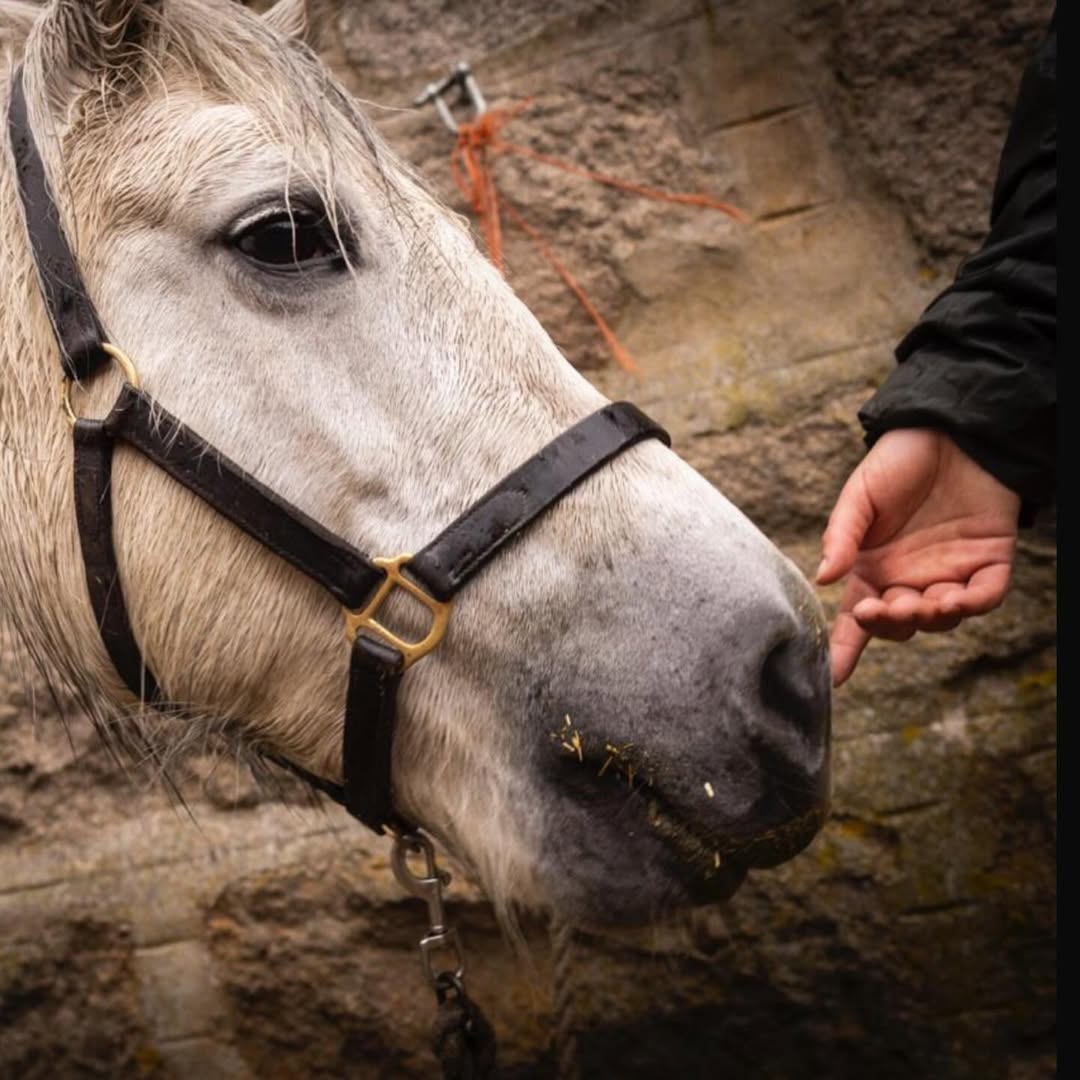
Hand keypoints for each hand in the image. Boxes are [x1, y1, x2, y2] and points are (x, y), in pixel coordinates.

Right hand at [817, 428, 1020, 686]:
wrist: (950, 429)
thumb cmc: (897, 462)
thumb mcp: (859, 496)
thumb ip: (841, 536)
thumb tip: (822, 579)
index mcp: (873, 568)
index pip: (856, 618)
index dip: (844, 647)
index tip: (834, 675)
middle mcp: (909, 578)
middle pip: (898, 624)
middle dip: (890, 625)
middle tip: (882, 609)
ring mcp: (949, 573)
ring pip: (941, 618)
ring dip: (930, 618)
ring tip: (923, 603)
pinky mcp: (989, 561)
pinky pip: (986, 596)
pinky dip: (974, 604)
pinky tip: (957, 597)